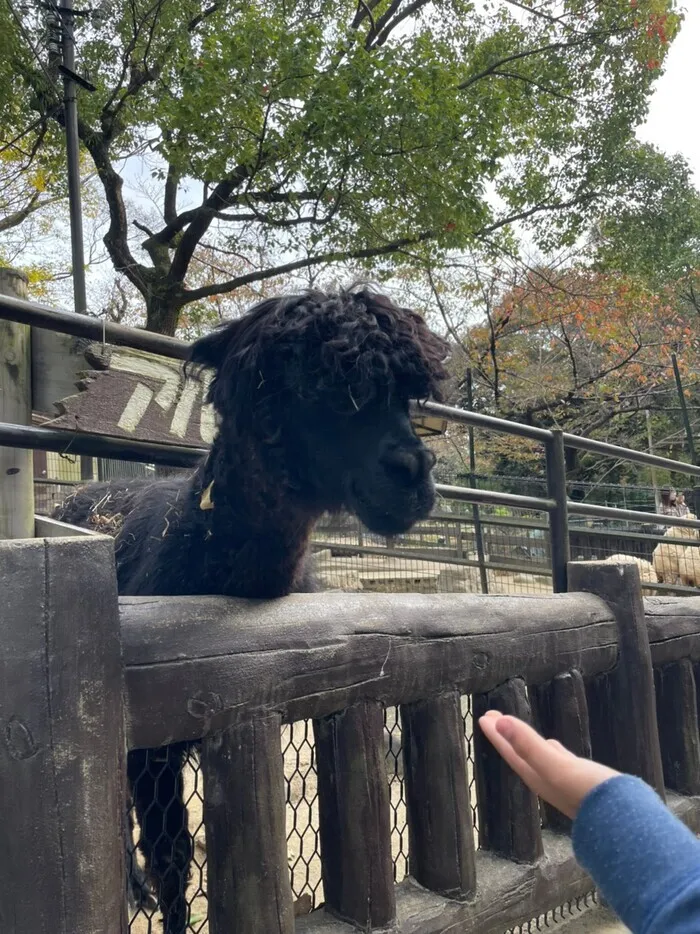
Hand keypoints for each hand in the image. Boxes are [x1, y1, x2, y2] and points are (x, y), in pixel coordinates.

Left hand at [478, 710, 619, 818]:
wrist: (629, 824)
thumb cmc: (591, 795)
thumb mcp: (556, 767)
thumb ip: (528, 746)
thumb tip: (498, 722)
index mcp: (538, 778)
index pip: (511, 753)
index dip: (497, 734)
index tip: (484, 716)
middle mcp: (548, 782)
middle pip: (520, 754)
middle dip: (506, 736)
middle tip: (493, 716)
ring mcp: (566, 783)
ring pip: (538, 758)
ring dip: (526, 743)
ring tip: (518, 731)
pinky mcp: (584, 781)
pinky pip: (560, 762)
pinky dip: (553, 752)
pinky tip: (555, 747)